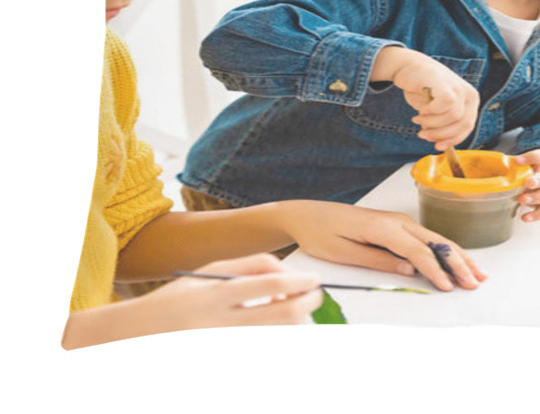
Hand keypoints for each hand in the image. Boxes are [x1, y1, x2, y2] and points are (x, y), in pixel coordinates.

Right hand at [62, 253, 322, 348]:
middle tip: (313, 297)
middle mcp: (218, 326)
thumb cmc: (176, 300)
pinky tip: (270, 333)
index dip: (300, 282)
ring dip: (292, 327)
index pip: (270, 286)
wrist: (128, 339)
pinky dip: (273, 343)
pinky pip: (260, 358)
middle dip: (306, 306)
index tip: (315, 280)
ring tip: (288, 314)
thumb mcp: (208, 272)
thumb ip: (252, 266)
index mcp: (214, 295)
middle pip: (283, 318)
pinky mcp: (219, 370)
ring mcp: (219, 352)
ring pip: (277, 341)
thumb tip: (290, 274)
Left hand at [277, 200, 487, 291]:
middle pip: (435, 242)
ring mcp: (398, 220)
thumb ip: (378, 261)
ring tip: (478, 272)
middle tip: (476, 282)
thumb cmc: (321, 233)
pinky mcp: (397, 224)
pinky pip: (426, 238)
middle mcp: (396, 220)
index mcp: (383, 227)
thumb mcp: (343, 253)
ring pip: (435, 239)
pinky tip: (457, 260)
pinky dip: (445, 250)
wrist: (309, 214)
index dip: (437, 271)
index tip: (451, 288)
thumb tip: (411, 271)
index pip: (418, 252)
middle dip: (458, 263)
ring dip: (458, 256)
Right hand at [372, 47, 479, 148]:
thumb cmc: (423, 87)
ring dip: (432, 124)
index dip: (452, 139)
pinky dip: (430, 113)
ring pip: (452, 117)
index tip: (438, 146)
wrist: (409, 66)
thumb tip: (441, 143)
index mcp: (470, 100)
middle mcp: (468, 93)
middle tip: (423, 134)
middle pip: (462, 124)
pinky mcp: (446, 84)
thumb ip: (443, 124)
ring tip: (418, 120)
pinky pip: (443, 106)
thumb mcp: (437, 109)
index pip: (467, 127)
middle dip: (440, 134)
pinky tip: (421, 111)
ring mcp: (458, 87)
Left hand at [513, 147, 539, 221]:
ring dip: (535, 201)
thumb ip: (524, 159)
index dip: (528, 159)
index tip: (518, 162)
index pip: (537, 158)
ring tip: (522, 202)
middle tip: (524, 189)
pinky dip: (537, 215)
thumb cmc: (539, 166)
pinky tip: (525, 217)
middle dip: (535, 185)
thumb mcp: (533, 158)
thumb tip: (516, 161)